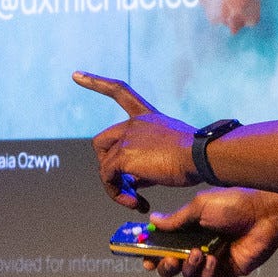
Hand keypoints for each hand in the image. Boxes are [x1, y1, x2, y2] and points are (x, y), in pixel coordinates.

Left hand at [72, 72, 196, 206]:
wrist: (201, 156)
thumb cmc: (195, 157)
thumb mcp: (170, 152)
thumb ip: (148, 161)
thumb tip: (134, 180)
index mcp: (148, 116)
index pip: (119, 91)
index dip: (96, 82)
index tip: (76, 75)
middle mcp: (134, 123)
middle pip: (102, 142)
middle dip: (108, 166)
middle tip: (127, 185)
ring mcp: (127, 138)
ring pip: (105, 165)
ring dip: (116, 187)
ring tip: (135, 200)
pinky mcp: (123, 156)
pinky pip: (108, 178)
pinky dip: (117, 193)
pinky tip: (136, 202)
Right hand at [146, 190, 277, 276]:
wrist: (265, 215)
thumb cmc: (234, 204)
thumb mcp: (200, 206)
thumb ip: (177, 219)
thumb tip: (153, 220)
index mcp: (190, 228)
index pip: (165, 244)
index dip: (153, 252)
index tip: (147, 257)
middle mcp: (198, 245)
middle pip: (172, 265)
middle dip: (165, 265)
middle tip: (170, 258)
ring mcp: (212, 260)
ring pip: (188, 275)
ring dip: (188, 267)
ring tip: (197, 253)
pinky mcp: (226, 271)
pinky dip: (206, 273)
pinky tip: (214, 259)